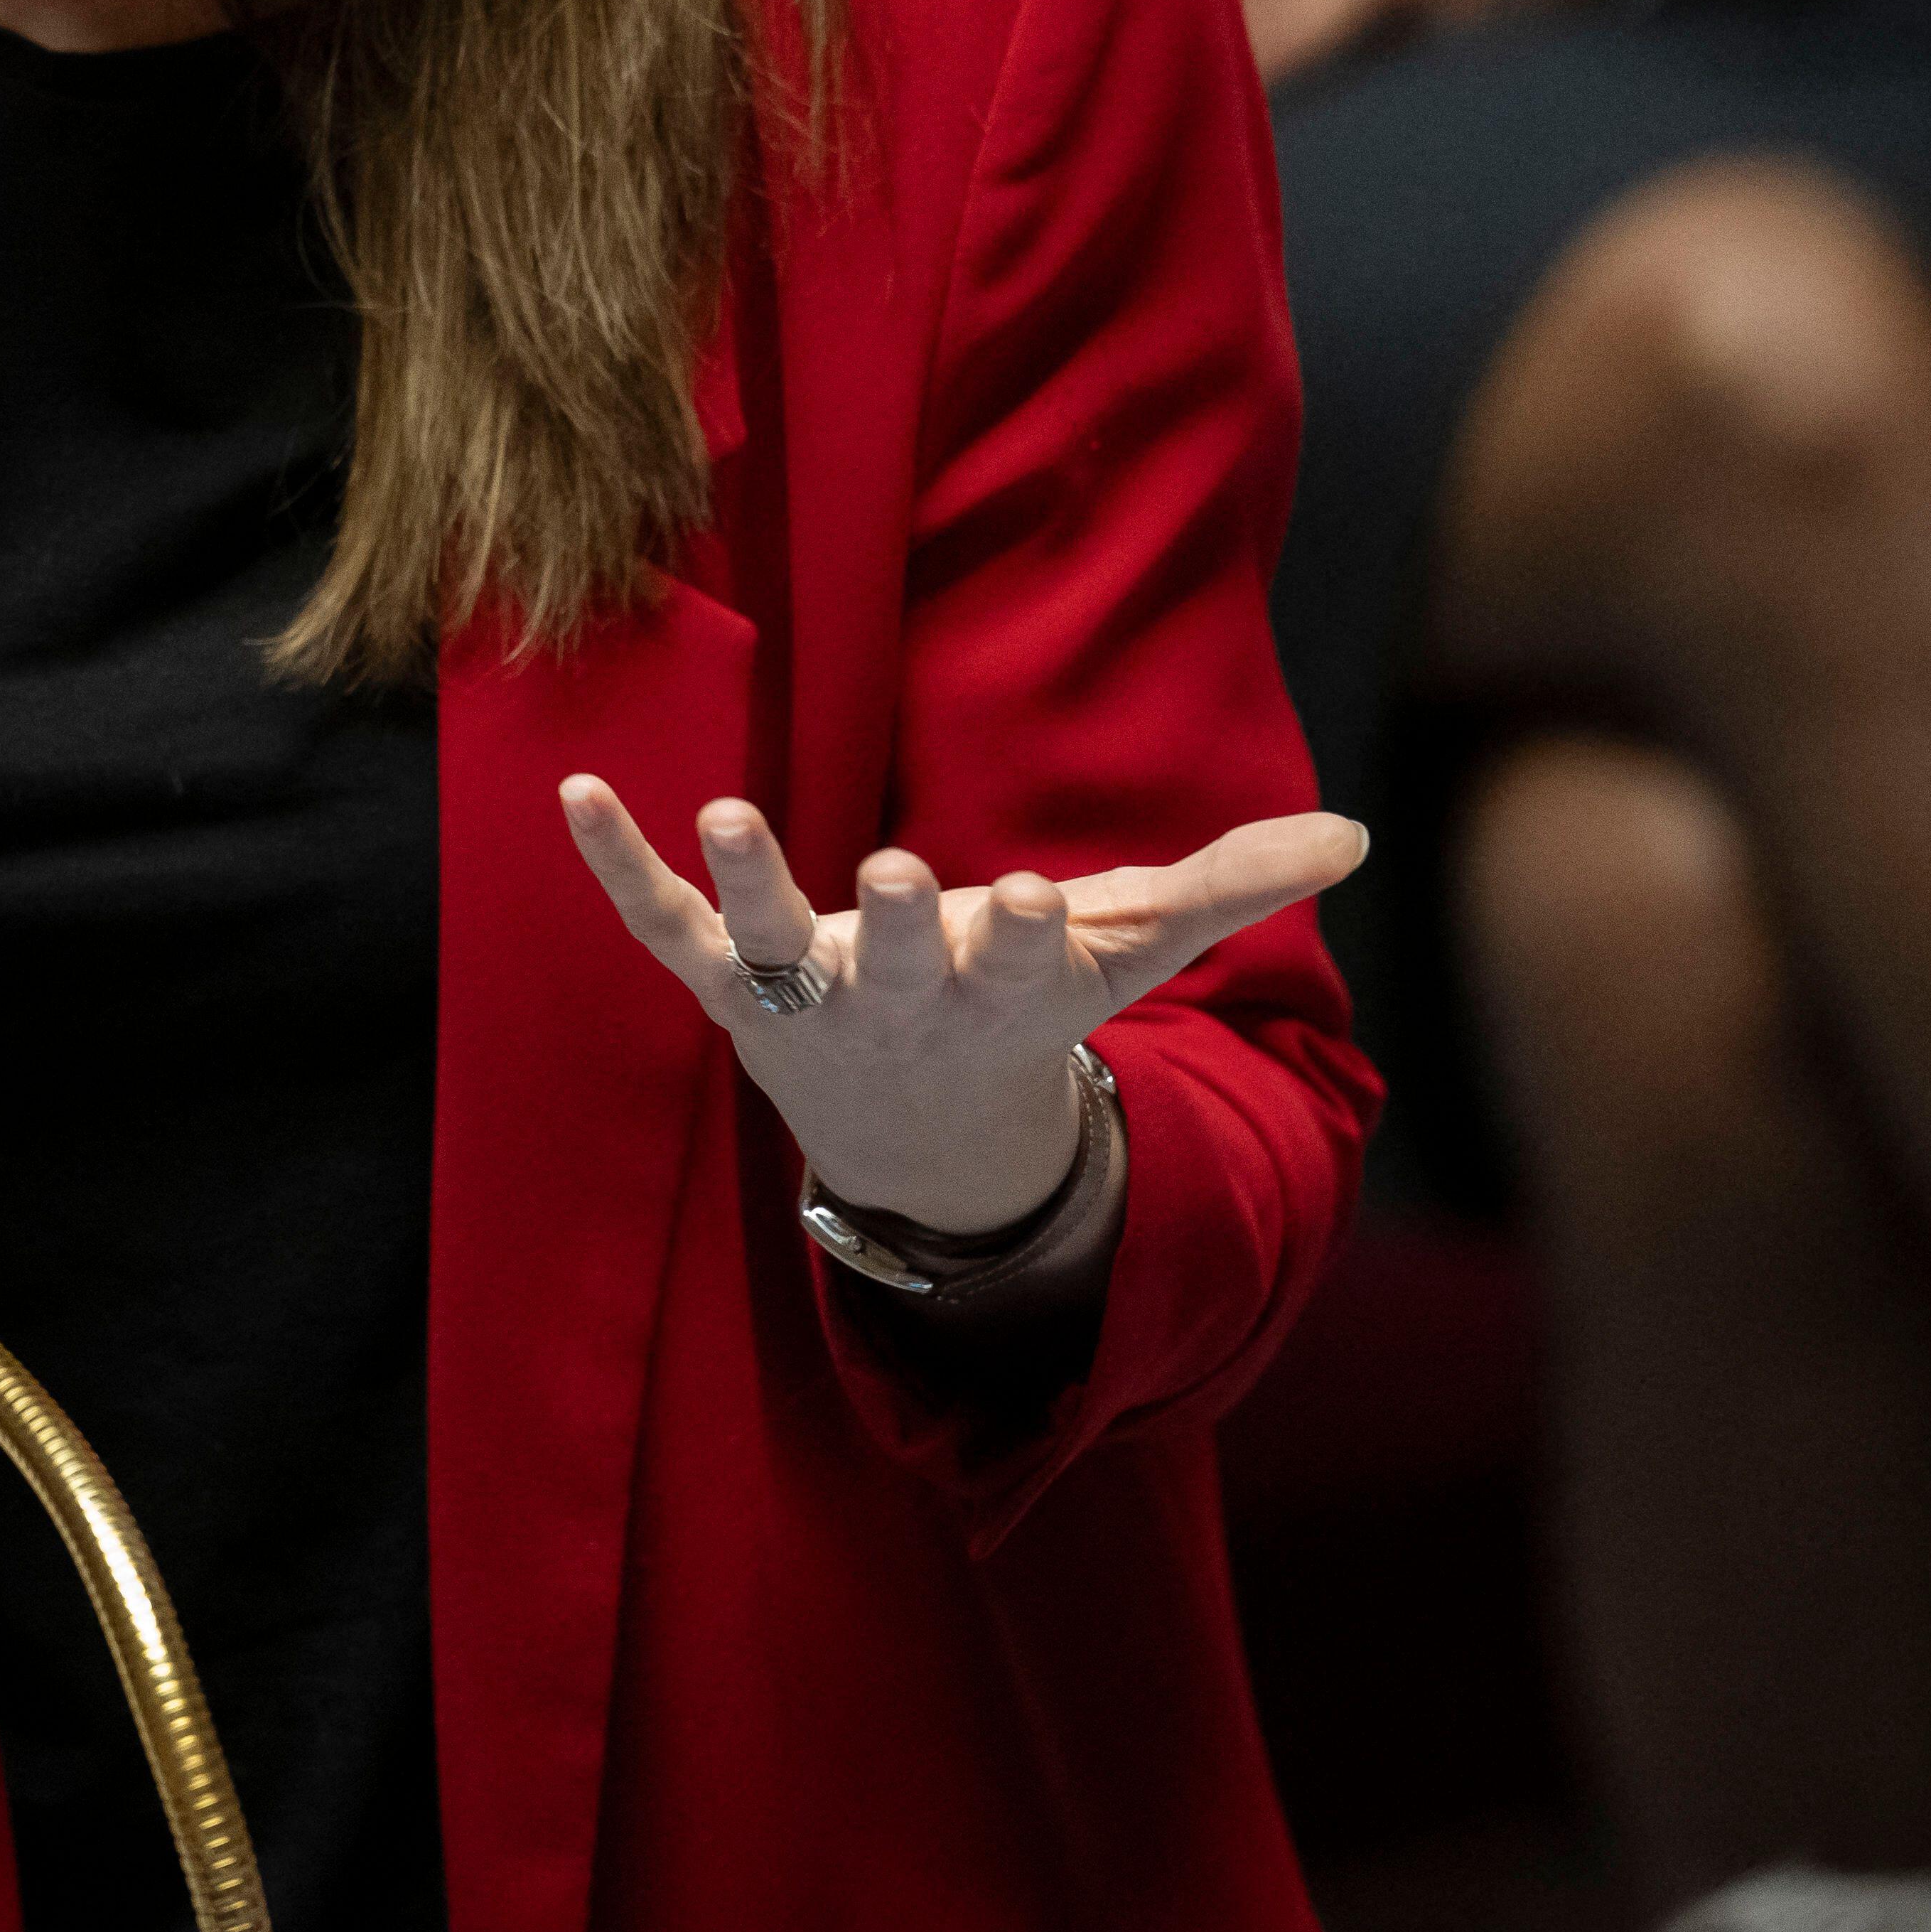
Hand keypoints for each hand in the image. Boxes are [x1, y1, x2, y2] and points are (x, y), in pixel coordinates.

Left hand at [564, 782, 1365, 1230]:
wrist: (916, 1143)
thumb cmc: (1028, 1015)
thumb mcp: (1132, 958)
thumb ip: (1231, 888)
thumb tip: (1355, 835)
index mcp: (1004, 992)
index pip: (1025, 966)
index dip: (1028, 936)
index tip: (1037, 901)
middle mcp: (901, 999)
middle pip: (902, 961)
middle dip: (904, 924)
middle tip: (899, 878)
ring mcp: (805, 993)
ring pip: (772, 943)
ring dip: (748, 882)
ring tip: (724, 813)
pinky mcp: (726, 980)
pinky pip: (661, 923)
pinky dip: (616, 865)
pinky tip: (575, 788)